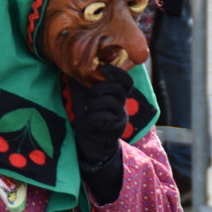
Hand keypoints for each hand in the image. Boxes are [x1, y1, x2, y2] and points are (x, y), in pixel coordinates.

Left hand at [70, 64, 133, 203]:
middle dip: (99, 89)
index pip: (126, 81)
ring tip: (90, 112)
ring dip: (95, 105)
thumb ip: (94, 86)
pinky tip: (90, 123)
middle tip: (91, 97)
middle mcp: (123, 106)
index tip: (105, 68)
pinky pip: (103, 117)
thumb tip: (85, 66)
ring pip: (109, 102)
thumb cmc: (89, 120)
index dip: (117, 72)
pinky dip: (92, 118)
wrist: (92, 145)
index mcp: (118, 97)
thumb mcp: (92, 100)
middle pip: (116, 89)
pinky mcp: (115, 130)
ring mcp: (120, 118)